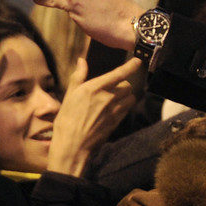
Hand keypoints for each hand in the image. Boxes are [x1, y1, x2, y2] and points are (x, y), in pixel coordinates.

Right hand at [47, 56, 140, 175]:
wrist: (73, 145)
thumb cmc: (67, 119)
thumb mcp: (69, 95)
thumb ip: (78, 76)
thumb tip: (82, 60)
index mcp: (95, 88)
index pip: (119, 73)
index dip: (131, 66)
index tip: (138, 61)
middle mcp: (108, 97)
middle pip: (128, 85)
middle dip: (123, 84)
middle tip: (114, 87)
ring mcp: (115, 110)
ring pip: (131, 97)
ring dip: (127, 95)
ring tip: (115, 98)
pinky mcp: (118, 121)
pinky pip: (128, 109)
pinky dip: (125, 106)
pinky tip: (114, 109)